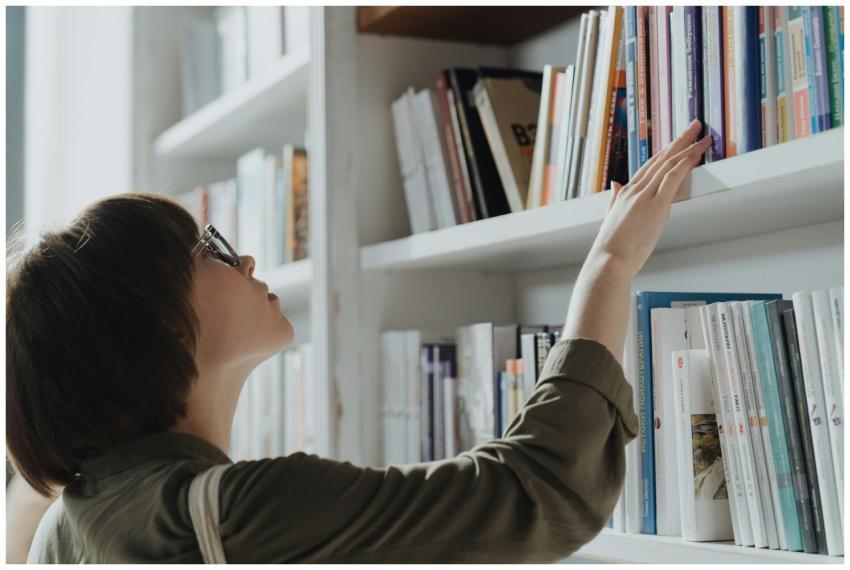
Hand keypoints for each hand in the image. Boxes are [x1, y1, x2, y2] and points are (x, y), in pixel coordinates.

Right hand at [587, 119, 711, 279]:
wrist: (609, 261)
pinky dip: (686, 163)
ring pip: (669, 164)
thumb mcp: (611, 218)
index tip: (677, 141)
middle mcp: (634, 190)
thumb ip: (614, 200)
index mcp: (624, 193)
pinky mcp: (655, 205)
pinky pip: (673, 177)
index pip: (649, 166)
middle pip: (661, 158)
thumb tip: (615, 185)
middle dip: (679, 140)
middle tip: (694, 126)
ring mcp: (645, 195)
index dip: (665, 151)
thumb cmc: (611, 248)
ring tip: (703, 135)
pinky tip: (697, 153)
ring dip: (688, 147)